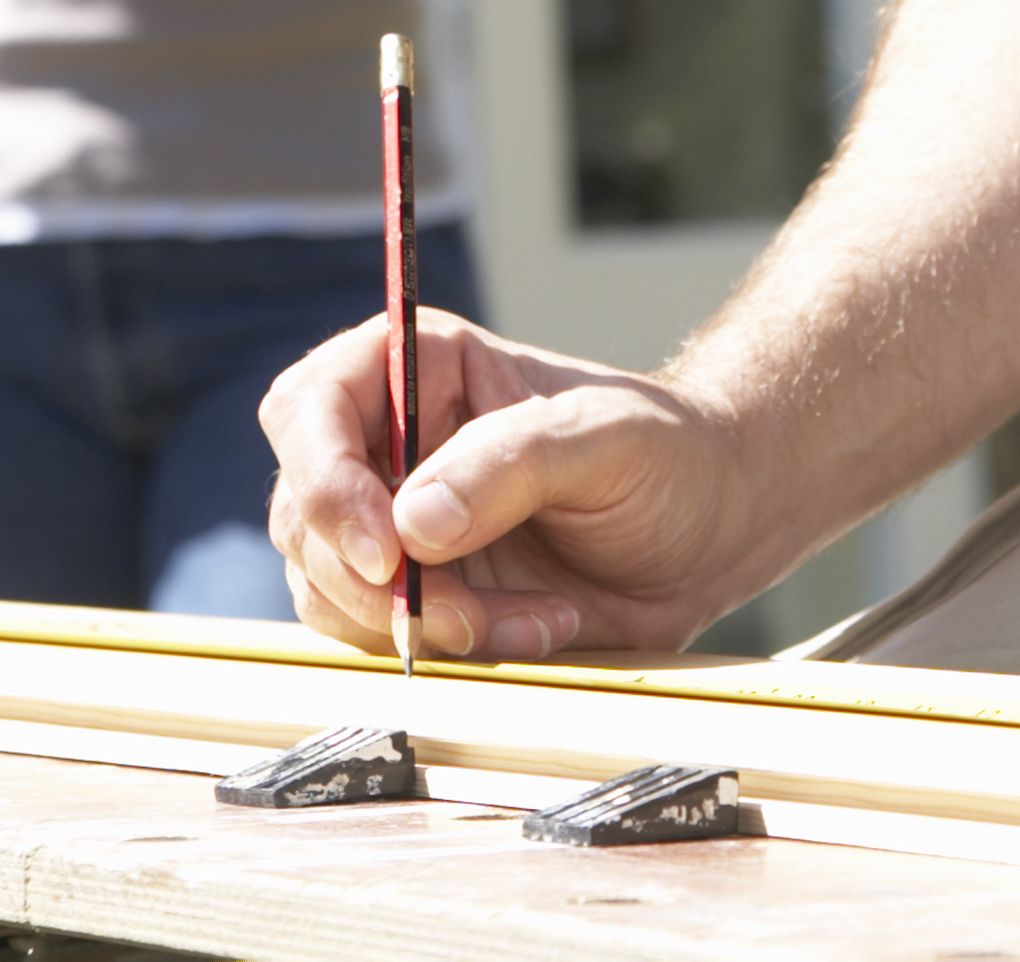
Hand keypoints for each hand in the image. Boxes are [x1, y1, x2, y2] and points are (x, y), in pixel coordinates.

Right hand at [259, 309, 766, 659]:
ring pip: (328, 587)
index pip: (310, 409)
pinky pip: (380, 637)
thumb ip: (510, 463)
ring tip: (529, 619)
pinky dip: (448, 651)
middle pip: (304, 513)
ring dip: (419, 624)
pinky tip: (534, 631)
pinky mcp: (418, 594)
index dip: (326, 481)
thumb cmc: (668, 454)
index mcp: (420, 368)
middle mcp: (389, 442)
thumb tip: (413, 523)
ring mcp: (396, 525)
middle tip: (465, 614)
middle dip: (375, 580)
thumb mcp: (605, 438)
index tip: (388, 551)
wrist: (714, 530)